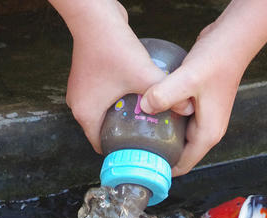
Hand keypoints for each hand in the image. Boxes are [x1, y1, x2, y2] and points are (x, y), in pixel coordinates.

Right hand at [57, 2, 166, 153]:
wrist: (94, 16)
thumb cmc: (112, 47)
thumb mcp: (144, 76)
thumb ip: (167, 93)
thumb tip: (188, 108)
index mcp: (86, 115)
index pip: (102, 146)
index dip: (122, 151)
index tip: (141, 152)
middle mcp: (78, 106)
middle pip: (103, 130)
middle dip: (125, 134)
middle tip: (148, 136)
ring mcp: (81, 91)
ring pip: (103, 113)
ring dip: (122, 117)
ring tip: (145, 118)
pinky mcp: (86, 77)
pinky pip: (102, 98)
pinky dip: (116, 101)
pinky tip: (137, 96)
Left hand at [139, 23, 245, 176]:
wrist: (232, 39)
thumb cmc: (216, 60)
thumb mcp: (188, 79)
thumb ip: (164, 95)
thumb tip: (144, 107)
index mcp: (208, 134)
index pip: (183, 165)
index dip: (162, 169)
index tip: (139, 167)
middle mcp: (209, 131)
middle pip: (180, 154)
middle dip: (158, 154)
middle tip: (131, 148)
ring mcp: (205, 118)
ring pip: (179, 137)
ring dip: (160, 137)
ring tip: (135, 131)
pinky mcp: (200, 106)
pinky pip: (180, 122)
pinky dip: (166, 121)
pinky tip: (148, 111)